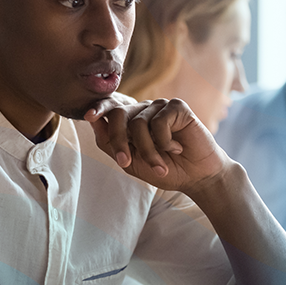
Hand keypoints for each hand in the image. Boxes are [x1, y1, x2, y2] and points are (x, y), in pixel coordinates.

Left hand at [86, 98, 228, 193]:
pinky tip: (177, 147)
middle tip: (126, 163)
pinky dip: (165, 141)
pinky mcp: (177, 107)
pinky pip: (160, 121)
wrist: (196, 178)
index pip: (110, 109)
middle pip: (119, 115)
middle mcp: (143, 110)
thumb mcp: (131, 162)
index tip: (88, 116)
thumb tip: (93, 121)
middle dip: (119, 142)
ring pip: (139, 123)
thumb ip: (111, 143)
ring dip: (148, 151)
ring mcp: (160, 107)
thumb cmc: (164, 169)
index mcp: (130, 121)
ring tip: (160, 164)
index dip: (99, 109)